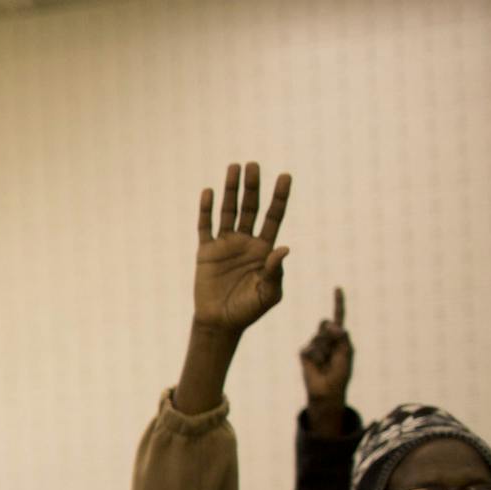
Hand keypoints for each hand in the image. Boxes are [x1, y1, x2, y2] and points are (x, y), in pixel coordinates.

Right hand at [192, 161, 291, 333]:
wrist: (220, 323)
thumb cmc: (248, 310)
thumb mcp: (268, 294)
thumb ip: (275, 272)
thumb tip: (283, 249)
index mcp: (264, 249)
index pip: (274, 217)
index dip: (279, 197)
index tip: (285, 176)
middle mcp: (246, 242)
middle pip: (251, 208)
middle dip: (253, 187)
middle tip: (253, 166)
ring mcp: (225, 245)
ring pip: (229, 211)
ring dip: (231, 190)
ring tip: (234, 167)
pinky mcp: (206, 252)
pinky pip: (206, 227)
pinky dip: (206, 210)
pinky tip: (209, 192)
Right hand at [300, 285, 352, 402]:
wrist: (327, 390)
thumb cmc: (340, 373)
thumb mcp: (347, 352)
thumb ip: (341, 336)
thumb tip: (328, 322)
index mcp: (339, 337)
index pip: (339, 317)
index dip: (338, 303)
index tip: (338, 288)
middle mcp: (326, 338)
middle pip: (326, 324)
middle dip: (330, 333)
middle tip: (333, 348)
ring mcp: (314, 345)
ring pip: (318, 337)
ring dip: (325, 351)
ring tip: (326, 363)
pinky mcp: (304, 353)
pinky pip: (309, 348)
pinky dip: (316, 357)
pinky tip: (317, 366)